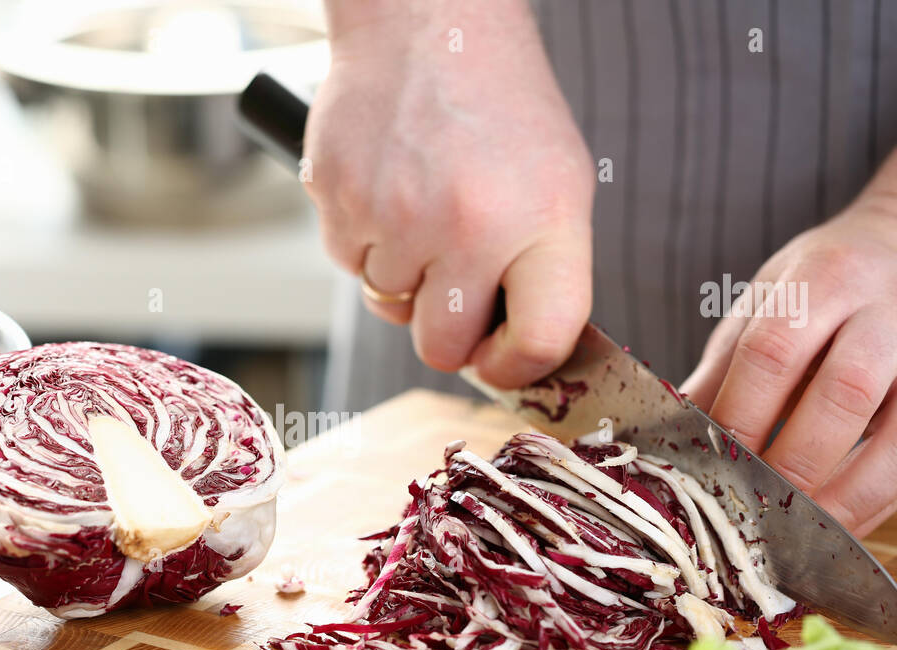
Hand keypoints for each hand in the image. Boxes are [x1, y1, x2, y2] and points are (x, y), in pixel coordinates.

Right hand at [307, 0, 593, 385]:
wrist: (427, 22)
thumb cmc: (498, 108)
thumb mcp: (557, 183)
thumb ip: (544, 272)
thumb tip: (514, 352)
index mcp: (542, 221)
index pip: (540, 341)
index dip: (518, 368)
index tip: (502, 361)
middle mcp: (469, 225)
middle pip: (442, 348)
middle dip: (444, 331)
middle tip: (451, 285)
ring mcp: (397, 215)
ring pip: (388, 307)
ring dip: (402, 275)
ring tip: (421, 208)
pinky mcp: (339, 201)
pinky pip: (349, 265)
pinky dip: (365, 241)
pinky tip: (387, 188)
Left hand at [681, 190, 896, 534]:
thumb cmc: (822, 284)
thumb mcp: (763, 302)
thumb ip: (721, 368)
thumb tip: (667, 434)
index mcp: (827, 278)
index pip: (775, 351)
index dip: (739, 415)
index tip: (709, 461)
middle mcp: (890, 313)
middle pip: (844, 394)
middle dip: (791, 461)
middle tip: (749, 502)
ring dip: (845, 495)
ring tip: (796, 528)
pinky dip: (878, 503)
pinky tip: (836, 526)